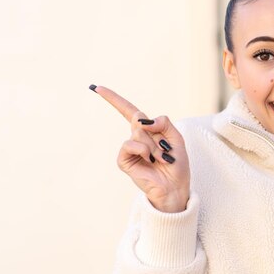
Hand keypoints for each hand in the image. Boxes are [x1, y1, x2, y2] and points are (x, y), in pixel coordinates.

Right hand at [92, 85, 189, 212]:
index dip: (114, 99)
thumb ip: (163, 122)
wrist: (175, 186)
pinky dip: (143, 150)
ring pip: (138, 132)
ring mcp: (129, 148)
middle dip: (156, 133)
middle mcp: (136, 137)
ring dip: (154, 146)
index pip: (129, 110)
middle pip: (139, 119)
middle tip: (165, 150)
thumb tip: (141, 119)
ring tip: (160, 159)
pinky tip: (148, 160)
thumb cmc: (176, 163)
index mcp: (147, 130)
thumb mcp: (176, 137)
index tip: (97, 88)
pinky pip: (130, 144)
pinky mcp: (124, 160)